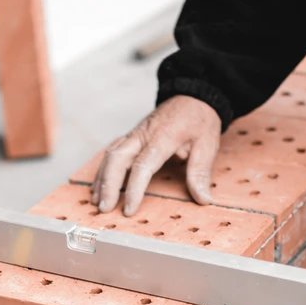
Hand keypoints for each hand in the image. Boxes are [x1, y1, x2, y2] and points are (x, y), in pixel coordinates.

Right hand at [92, 96, 220, 215]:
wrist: (193, 95)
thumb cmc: (200, 120)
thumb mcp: (207, 145)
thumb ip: (200, 173)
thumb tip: (203, 199)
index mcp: (162, 138)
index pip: (142, 166)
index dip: (133, 189)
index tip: (129, 209)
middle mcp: (143, 135)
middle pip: (117, 159)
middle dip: (108, 185)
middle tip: (105, 209)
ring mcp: (135, 134)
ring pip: (110, 155)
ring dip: (102, 179)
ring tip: (98, 202)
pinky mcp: (131, 136)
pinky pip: (112, 152)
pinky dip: (104, 169)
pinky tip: (100, 185)